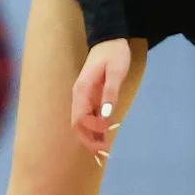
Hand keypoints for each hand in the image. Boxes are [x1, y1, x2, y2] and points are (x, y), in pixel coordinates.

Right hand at [71, 38, 130, 158]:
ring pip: (81, 122)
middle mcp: (78, 96)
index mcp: (82, 91)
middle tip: (102, 154)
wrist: (108, 39)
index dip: (90, 133)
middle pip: (77, 124)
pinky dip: (93, 128)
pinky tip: (103, 137)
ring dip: (90, 137)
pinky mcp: (88, 97)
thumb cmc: (114, 54)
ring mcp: (81, 97)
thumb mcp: (116, 71)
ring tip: (103, 150)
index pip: (80, 118)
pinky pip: (87, 117)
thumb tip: (105, 115)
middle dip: (88, 140)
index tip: (103, 142)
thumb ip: (110, 92)